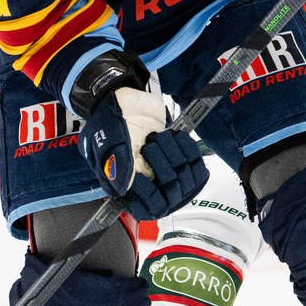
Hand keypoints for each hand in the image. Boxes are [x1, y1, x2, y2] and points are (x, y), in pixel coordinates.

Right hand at [72, 56, 206, 219]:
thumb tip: (126, 190)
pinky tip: (173, 136)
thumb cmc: (111, 119)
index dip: (153, 198)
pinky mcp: (178, 155)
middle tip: (149, 146)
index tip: (150, 178)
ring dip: (174, 153)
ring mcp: (164, 168)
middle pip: (170, 193)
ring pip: (185, 177)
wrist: (124, 97)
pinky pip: (196, 162)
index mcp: (125, 185)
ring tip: (158, 137)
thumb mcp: (109, 142)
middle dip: (163, 167)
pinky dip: (187, 146)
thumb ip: (118, 166)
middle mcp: (146, 181)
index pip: (148, 208)